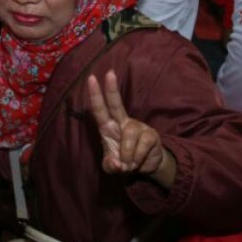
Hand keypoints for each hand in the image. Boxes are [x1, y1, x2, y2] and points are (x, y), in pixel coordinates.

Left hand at [88, 70, 175, 185]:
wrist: (145, 167)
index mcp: (108, 127)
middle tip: (109, 73)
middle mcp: (122, 123)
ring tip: (128, 164)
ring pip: (129, 135)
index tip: (91, 78)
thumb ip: (110, 165)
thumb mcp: (112, 167)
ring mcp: (137, 127)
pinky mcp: (151, 135)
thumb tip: (116, 163)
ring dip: (127, 154)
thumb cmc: (124, 161)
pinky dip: (137, 157)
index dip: (95, 95)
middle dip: (111, 89)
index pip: (100, 109)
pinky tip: (137, 162)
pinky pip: (142, 145)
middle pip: (116, 104)